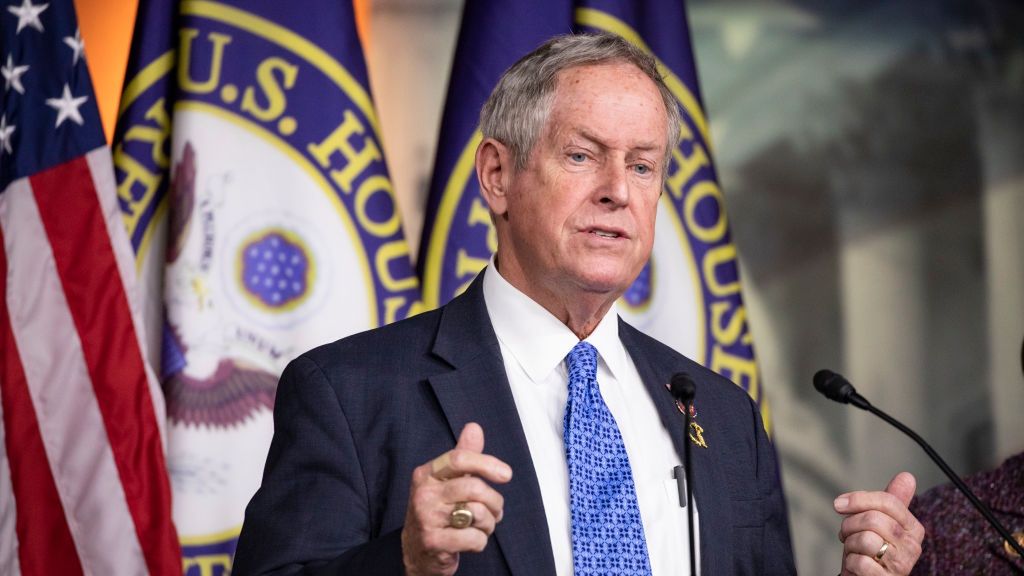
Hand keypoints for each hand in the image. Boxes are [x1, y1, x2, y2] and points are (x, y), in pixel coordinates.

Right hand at [401, 423, 512, 575]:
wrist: (416, 550)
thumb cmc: (438, 510)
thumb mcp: (447, 481)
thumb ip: (463, 455)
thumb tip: (474, 427)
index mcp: (427, 473)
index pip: (459, 459)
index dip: (487, 464)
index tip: (506, 474)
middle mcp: (423, 493)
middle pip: (474, 487)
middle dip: (495, 501)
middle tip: (496, 509)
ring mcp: (426, 518)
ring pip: (477, 513)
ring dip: (489, 523)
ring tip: (483, 525)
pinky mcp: (433, 542)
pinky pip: (474, 538)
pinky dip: (481, 541)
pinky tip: (471, 540)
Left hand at [835, 472, 924, 574]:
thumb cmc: (871, 550)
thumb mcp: (879, 523)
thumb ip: (891, 501)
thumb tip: (907, 476)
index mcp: (913, 528)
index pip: (888, 501)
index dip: (859, 499)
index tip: (839, 504)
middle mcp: (912, 546)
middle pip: (873, 519)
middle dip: (850, 525)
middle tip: (847, 533)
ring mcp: (901, 565)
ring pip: (866, 539)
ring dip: (850, 544)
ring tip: (855, 550)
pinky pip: (860, 562)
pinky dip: (851, 562)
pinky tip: (857, 565)